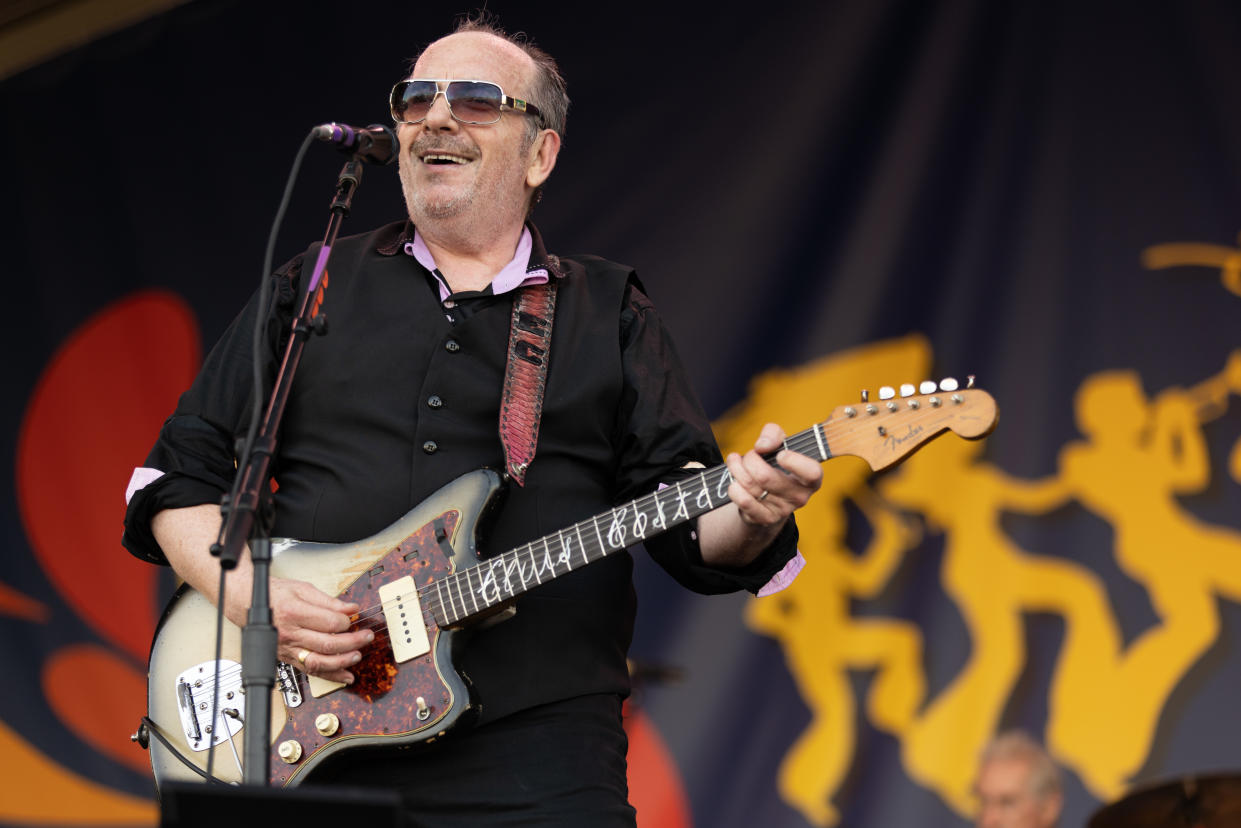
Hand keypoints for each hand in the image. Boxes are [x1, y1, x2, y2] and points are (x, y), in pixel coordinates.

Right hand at [265, 578, 372, 683]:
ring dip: (343, 662)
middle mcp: (290, 634)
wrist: (248, 605)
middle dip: (352, 642)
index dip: (346, 622)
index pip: (328, 622)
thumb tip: (351, 608)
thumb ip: (329, 601)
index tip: (353, 618)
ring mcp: (288, 649)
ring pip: (319, 662)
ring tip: (358, 655)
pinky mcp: (288, 658)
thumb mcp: (302, 589)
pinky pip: (311, 672)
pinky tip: (346, 676)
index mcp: (294, 612)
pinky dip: (331, 676)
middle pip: (327, 644)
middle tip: (366, 637)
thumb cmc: (275, 595)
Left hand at [697, 423, 822, 567]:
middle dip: (750, 459)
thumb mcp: (780, 444)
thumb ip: (774, 434)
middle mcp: (800, 496)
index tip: (780, 454)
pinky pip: (744, 501)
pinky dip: (734, 487)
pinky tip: (734, 482)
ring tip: (736, 462)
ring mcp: (782, 510)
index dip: (794, 461)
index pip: (812, 472)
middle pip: (765, 476)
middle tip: (750, 455)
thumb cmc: (776, 466)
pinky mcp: (764, 519)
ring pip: (750, 485)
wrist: (767, 499)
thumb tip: (763, 445)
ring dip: (737, 469)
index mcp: (811, 478)